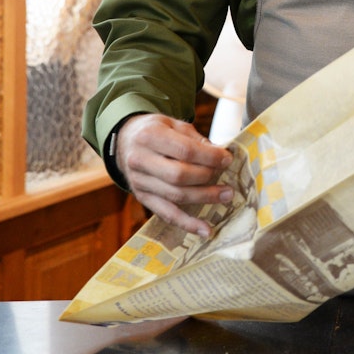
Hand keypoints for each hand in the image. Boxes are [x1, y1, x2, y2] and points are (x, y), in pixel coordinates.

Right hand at [115, 114, 235, 237]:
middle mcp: (140, 160)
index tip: (227, 159)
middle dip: (207, 178)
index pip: (184, 150)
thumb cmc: (157, 130)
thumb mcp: (174, 124)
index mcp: (150, 135)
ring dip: (204, 198)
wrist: (125, 141)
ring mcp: (139, 182)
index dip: (209, 157)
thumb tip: (220, 155)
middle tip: (226, 176)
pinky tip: (206, 229)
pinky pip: (166, 214)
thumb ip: (196, 139)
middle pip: (179, 175)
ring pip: (175, 196)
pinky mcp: (142, 198)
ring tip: (226, 196)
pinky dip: (187, 223)